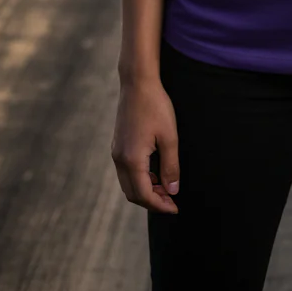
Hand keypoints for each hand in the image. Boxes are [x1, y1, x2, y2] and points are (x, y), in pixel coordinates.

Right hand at [111, 78, 180, 214]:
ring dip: (145, 190)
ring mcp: (116, 152)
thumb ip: (171, 166)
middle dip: (152, 201)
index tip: (175, 208)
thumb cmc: (155, 106)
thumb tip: (173, 190)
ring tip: (165, 188)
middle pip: (133, 194)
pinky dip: (139, 179)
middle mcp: (119, 159)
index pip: (144, 195)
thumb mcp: (169, 137)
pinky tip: (155, 173)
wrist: (137, 83)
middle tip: (172, 201)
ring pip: (128, 184)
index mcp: (132, 160)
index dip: (160, 205)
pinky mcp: (118, 145)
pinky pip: (126, 172)